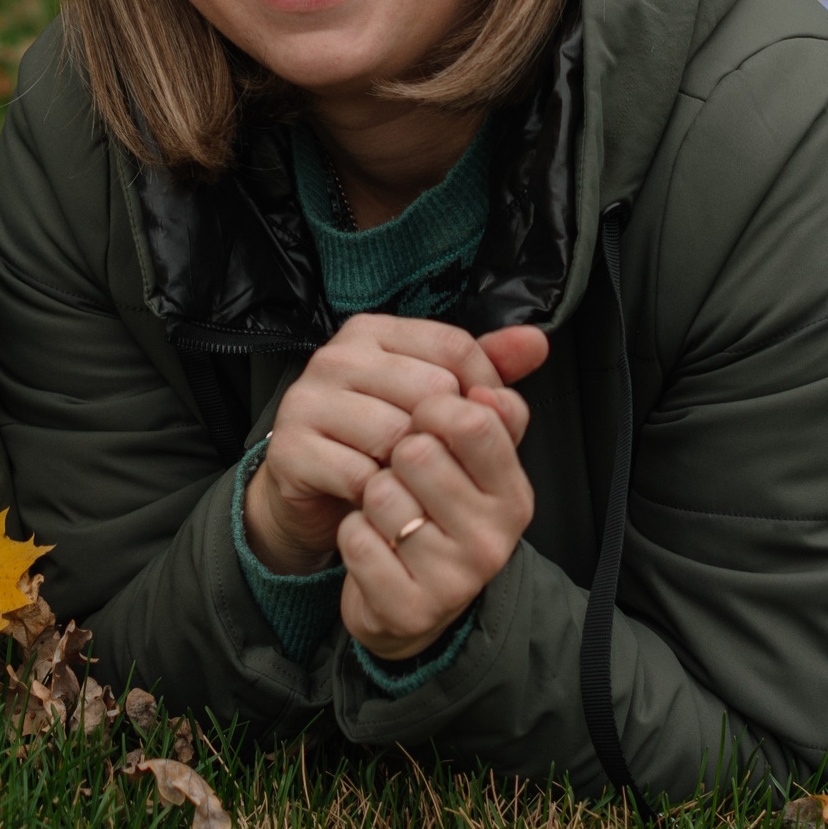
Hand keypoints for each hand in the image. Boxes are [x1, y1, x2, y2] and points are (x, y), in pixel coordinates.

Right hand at [243, 318, 546, 575]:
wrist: (314, 497)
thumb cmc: (380, 443)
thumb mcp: (438, 405)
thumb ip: (488, 373)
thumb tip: (537, 342)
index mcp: (373, 332)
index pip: (455, 345)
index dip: (483, 390)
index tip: (479, 426)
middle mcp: (335, 355)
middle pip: (430, 389)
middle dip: (446, 436)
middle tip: (439, 461)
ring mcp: (307, 399)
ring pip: (396, 433)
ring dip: (412, 469)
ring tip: (407, 478)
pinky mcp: (291, 448)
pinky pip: (360, 473)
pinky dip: (379, 495)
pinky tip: (378, 495)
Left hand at [336, 382, 536, 662]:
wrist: (406, 597)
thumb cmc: (433, 508)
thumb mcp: (468, 452)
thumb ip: (493, 387)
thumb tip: (533, 338)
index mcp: (512, 491)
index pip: (474, 418)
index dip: (430, 406)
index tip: (422, 417)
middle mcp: (494, 536)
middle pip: (417, 451)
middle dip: (393, 452)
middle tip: (400, 472)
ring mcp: (455, 578)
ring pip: (380, 494)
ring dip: (368, 493)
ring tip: (386, 510)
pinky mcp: (410, 608)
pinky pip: (355, 538)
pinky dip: (351, 532)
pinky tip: (371, 542)